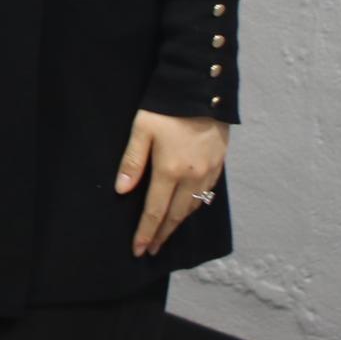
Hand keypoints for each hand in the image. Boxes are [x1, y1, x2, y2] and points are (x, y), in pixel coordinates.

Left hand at [115, 109, 227, 257]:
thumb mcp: (141, 130)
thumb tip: (121, 191)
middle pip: (176, 215)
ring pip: (192, 207)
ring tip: (165, 233)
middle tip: (151, 249)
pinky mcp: (219, 165)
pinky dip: (193, 207)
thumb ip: (132, 161)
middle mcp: (192, 177)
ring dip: (178, 223)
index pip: (156, 211)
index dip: (146, 232)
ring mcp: (208, 173)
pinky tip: (186, 209)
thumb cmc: (166, 108)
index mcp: (170, 171)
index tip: (139, 250)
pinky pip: (205, 195)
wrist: (203, 90)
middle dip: (162, 234)